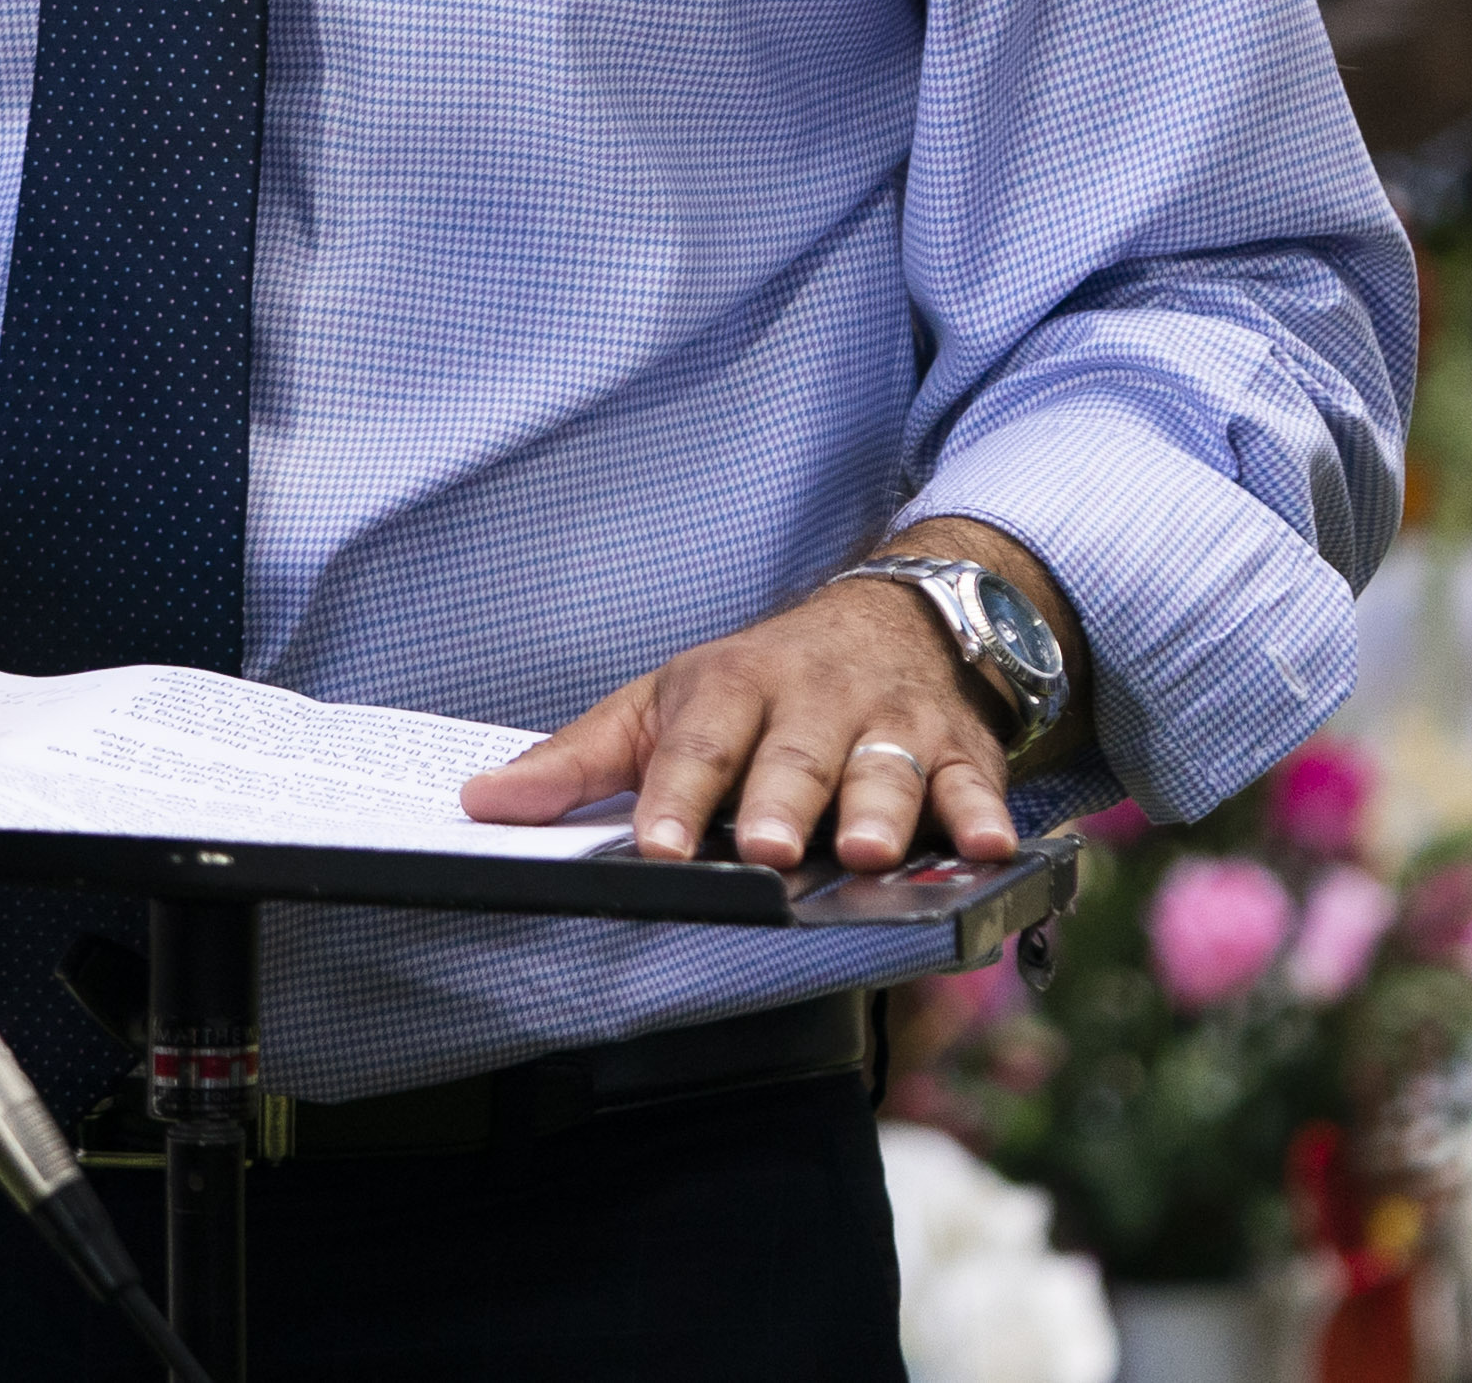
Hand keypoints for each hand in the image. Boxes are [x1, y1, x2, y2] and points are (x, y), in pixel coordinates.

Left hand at [461, 574, 1021, 874]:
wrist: (888, 619)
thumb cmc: (758, 686)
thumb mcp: (660, 705)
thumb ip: (578, 762)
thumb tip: (483, 805)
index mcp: (730, 689)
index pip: (695, 745)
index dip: (675, 799)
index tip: (658, 849)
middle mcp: (812, 701)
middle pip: (795, 754)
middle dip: (782, 800)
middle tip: (766, 847)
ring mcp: (890, 722)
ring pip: (885, 765)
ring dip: (881, 807)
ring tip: (869, 852)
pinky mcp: (960, 748)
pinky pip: (973, 780)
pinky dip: (984, 813)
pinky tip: (989, 846)